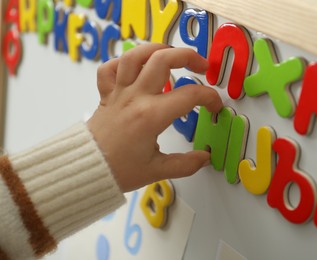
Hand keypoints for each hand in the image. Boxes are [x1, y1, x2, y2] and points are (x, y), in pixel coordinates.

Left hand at [87, 43, 222, 191]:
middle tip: (202, 67)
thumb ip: (186, 164)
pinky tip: (137, 68)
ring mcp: (119, 92)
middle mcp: (135, 97)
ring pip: (136, 55)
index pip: (190, 95)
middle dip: (188, 56)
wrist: (86, 169)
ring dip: (158, 49)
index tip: (214, 106)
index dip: (209, 97)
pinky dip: (124, 62)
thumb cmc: (119, 170)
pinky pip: (110, 67)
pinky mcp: (106, 93)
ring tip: (172, 55)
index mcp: (151, 116)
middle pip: (163, 59)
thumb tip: (205, 158)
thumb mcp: (157, 170)